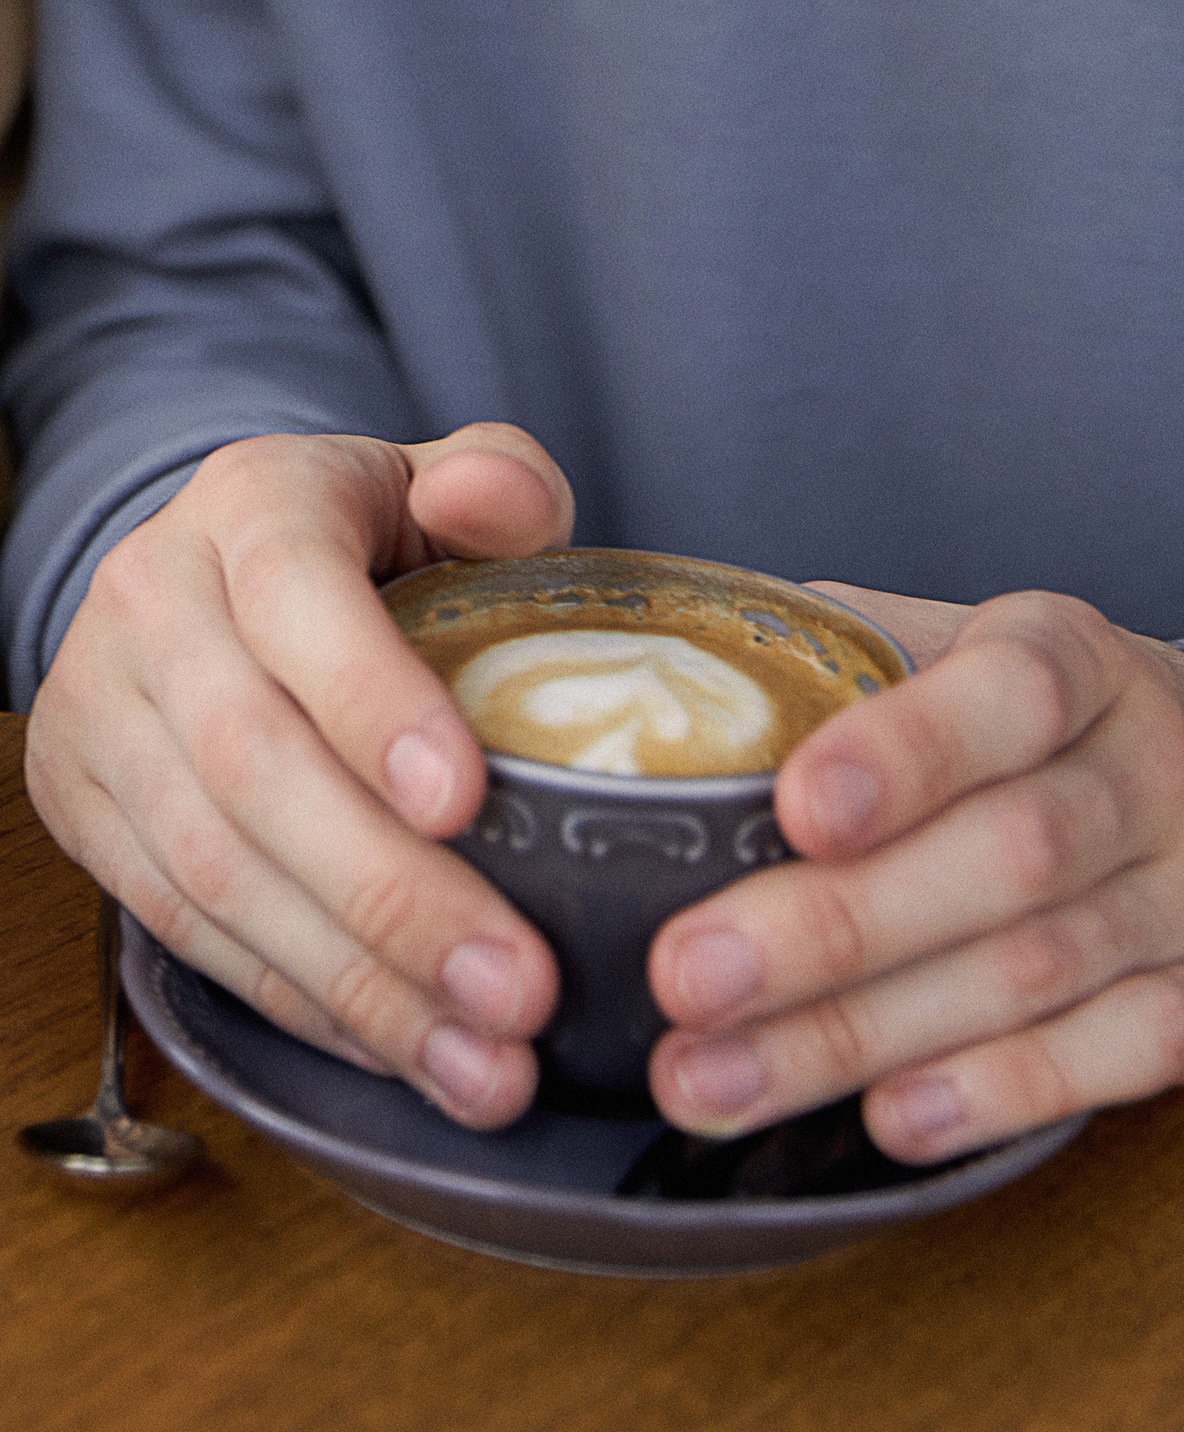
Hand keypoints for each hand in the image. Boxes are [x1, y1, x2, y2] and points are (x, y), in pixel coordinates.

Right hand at [25, 425, 573, 1124]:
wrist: (211, 577)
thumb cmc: (362, 547)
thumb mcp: (437, 488)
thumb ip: (498, 484)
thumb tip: (496, 501)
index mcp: (249, 500)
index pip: (296, 592)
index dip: (372, 700)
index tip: (467, 803)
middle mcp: (147, 593)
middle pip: (250, 760)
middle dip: (389, 893)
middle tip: (520, 991)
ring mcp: (92, 701)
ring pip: (209, 866)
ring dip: (352, 983)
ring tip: (483, 1065)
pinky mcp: (67, 799)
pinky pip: (177, 924)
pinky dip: (294, 1001)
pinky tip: (395, 1049)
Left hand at [648, 584, 1183, 1161]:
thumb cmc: (1015, 713)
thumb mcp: (947, 646)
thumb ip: (826, 661)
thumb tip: (634, 673)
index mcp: (1068, 658)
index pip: (1005, 693)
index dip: (905, 754)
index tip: (796, 808)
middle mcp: (1141, 772)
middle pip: (1005, 856)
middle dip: (835, 928)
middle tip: (686, 975)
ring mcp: (1183, 893)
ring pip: (1032, 973)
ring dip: (860, 1035)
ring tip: (710, 1076)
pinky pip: (1114, 1058)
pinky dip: (991, 1094)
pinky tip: (880, 1117)